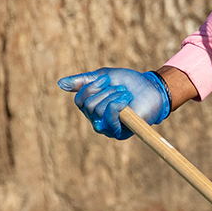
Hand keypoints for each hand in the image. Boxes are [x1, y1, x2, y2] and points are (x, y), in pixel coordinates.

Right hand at [56, 68, 171, 139]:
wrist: (151, 88)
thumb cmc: (129, 83)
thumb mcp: (103, 77)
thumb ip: (83, 82)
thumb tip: (59, 83)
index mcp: (92, 109)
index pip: (79, 101)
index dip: (91, 87)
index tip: (106, 79)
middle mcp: (98, 121)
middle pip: (89, 105)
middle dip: (105, 92)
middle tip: (121, 89)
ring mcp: (109, 129)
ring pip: (98, 110)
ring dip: (114, 96)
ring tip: (126, 95)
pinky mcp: (120, 133)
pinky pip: (110, 118)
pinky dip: (117, 105)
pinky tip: (126, 101)